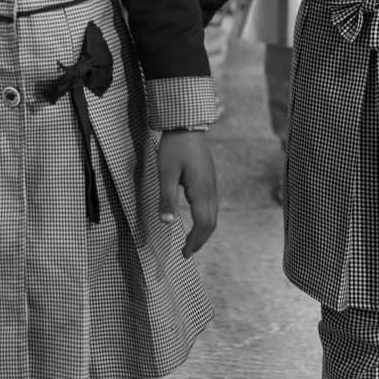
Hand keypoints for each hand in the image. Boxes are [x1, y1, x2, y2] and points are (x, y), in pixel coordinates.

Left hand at [156, 129, 218, 256]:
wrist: (187, 125)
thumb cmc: (174, 148)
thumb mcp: (166, 173)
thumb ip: (167, 198)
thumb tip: (167, 223)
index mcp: (202, 191)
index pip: (203, 224)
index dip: (195, 241)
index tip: (185, 253)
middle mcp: (211, 190)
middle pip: (211, 223)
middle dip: (201, 240)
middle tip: (188, 252)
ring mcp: (212, 184)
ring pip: (213, 214)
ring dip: (204, 231)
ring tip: (192, 241)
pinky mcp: (209, 179)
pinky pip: (211, 205)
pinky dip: (205, 219)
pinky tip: (196, 219)